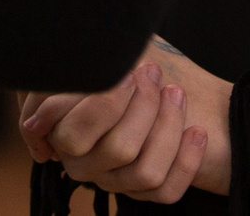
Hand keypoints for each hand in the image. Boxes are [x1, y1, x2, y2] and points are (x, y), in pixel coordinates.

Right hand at [20, 43, 232, 200]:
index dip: (104, 104)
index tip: (127, 72)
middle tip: (153, 72)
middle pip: (119, 150)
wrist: (162, 80)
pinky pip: (168, 192)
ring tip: (176, 93)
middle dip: (144, 106)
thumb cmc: (122, 65)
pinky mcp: (149, 190)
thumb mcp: (93, 58)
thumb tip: (52, 96)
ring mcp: (118, 181)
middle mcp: (87, 165)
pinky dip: (187, 160)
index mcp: (64, 135)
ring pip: (146, 172)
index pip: (75, 136)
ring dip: (169, 127)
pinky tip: (197, 130)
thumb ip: (71, 72)